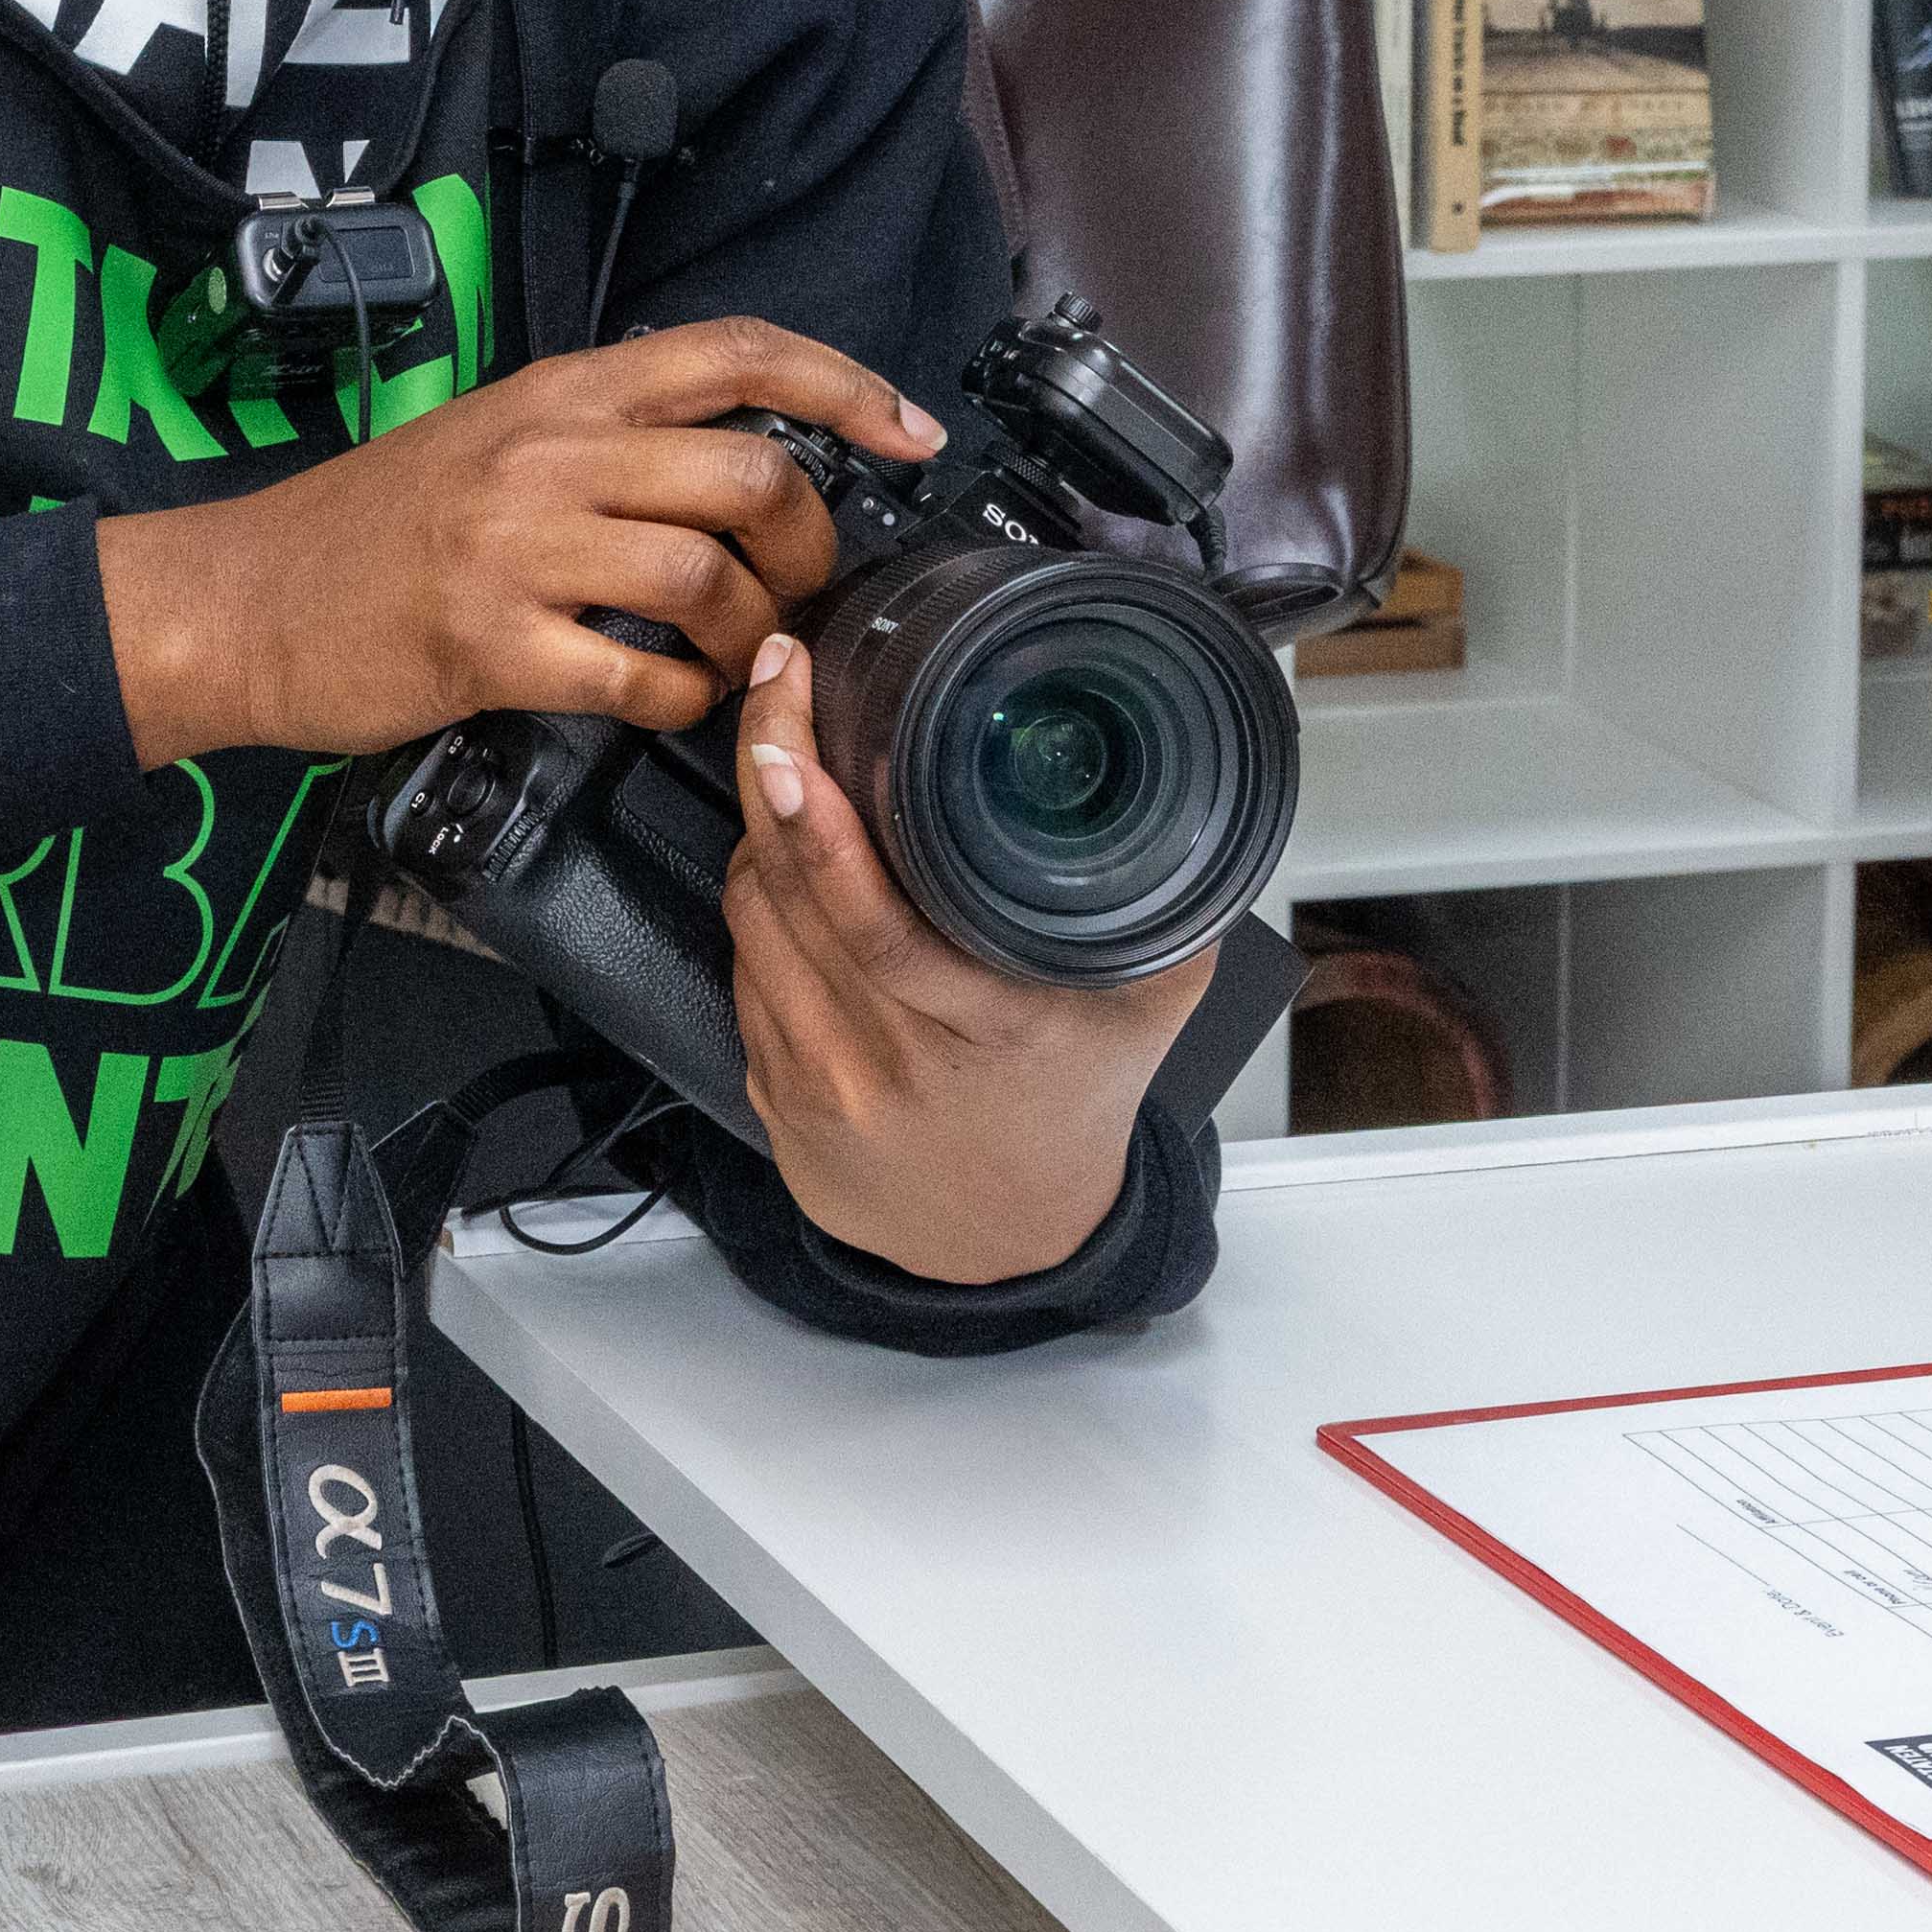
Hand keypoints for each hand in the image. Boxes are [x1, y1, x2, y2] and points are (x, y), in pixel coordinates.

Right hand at [92, 317, 926, 766]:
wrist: (243, 600)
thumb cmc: (371, 528)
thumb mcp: (492, 437)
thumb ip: (604, 435)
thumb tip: (734, 456)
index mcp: (562, 392)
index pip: (735, 352)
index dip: (846, 384)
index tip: (912, 431)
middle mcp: (549, 453)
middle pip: (750, 475)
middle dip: (810, 547)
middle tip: (801, 594)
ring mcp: (517, 549)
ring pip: (707, 580)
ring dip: (751, 638)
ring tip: (734, 661)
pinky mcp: (489, 645)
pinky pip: (639, 679)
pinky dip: (680, 703)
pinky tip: (666, 704)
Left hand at [719, 628, 1188, 1281]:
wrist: (1011, 1247)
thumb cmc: (1077, 1103)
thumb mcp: (1151, 1007)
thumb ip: (1167, 902)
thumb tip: (1188, 783)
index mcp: (985, 1030)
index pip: (875, 922)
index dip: (819, 825)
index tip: (793, 739)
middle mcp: (888, 1063)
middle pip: (789, 897)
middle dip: (769, 772)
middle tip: (776, 684)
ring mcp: (820, 1087)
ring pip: (751, 925)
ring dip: (761, 838)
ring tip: (795, 775)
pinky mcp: (774, 1101)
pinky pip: (743, 974)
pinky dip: (761, 912)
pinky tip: (793, 879)